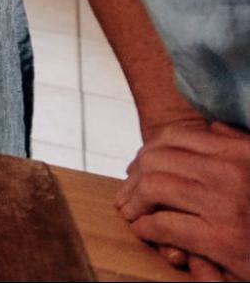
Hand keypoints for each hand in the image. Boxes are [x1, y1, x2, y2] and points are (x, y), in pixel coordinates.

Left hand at [116, 120, 249, 280]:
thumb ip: (240, 145)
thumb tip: (214, 126)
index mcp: (240, 153)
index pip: (174, 137)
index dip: (147, 151)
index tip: (138, 167)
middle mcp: (231, 173)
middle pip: (156, 160)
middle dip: (134, 177)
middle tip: (128, 193)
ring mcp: (225, 205)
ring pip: (154, 187)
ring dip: (134, 200)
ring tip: (131, 211)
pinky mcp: (221, 240)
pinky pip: (164, 224)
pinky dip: (146, 227)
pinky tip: (144, 230)